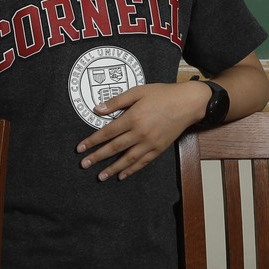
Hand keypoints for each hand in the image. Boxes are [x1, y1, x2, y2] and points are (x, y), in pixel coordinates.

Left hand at [76, 81, 208, 181]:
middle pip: (114, 148)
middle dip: (97, 157)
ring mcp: (150, 143)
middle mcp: (140, 133)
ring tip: (100, 176)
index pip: (107, 132)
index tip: (80, 148)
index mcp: (133, 117)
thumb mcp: (138, 92)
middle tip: (84, 165)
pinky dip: (131, 170)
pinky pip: (142, 162)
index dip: (92, 141)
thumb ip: (116, 102)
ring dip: (112, 168)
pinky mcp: (159, 148)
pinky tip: (122, 175)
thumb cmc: (162, 94)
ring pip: (127, 159)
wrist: (187, 103)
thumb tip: (97, 109)